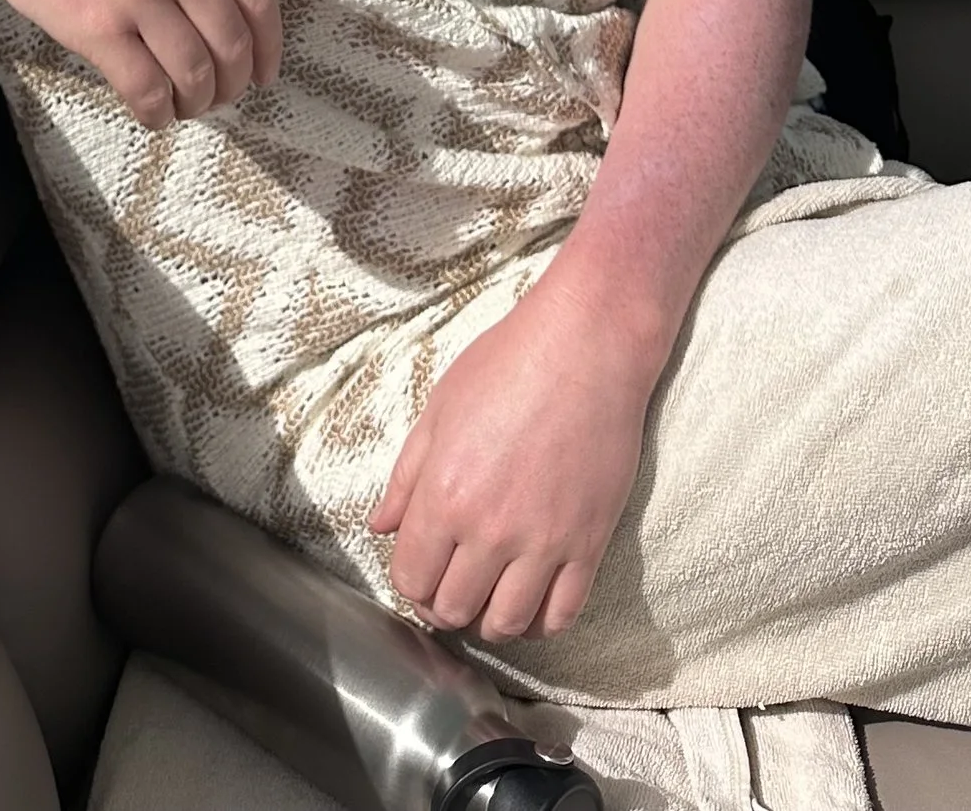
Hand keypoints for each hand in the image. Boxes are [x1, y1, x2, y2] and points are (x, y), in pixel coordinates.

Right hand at [0, 0, 280, 126]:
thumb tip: (215, 4)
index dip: (270, 47)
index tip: (266, 73)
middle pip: (233, 45)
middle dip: (234, 84)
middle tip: (221, 97)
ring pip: (195, 74)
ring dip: (196, 103)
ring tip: (183, 107)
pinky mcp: (97, 27)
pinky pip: (146, 88)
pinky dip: (157, 112)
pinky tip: (151, 113)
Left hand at [371, 268, 659, 642]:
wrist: (586, 347)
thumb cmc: (508, 364)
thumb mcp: (439, 409)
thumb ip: (406, 477)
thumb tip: (381, 526)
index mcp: (445, 494)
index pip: (411, 578)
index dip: (409, 582)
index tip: (418, 571)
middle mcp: (491, 530)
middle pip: (453, 609)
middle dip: (442, 606)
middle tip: (449, 586)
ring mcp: (544, 543)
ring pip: (506, 625)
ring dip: (489, 622)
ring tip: (487, 598)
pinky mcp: (589, 545)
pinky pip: (562, 615)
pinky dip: (541, 623)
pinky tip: (531, 602)